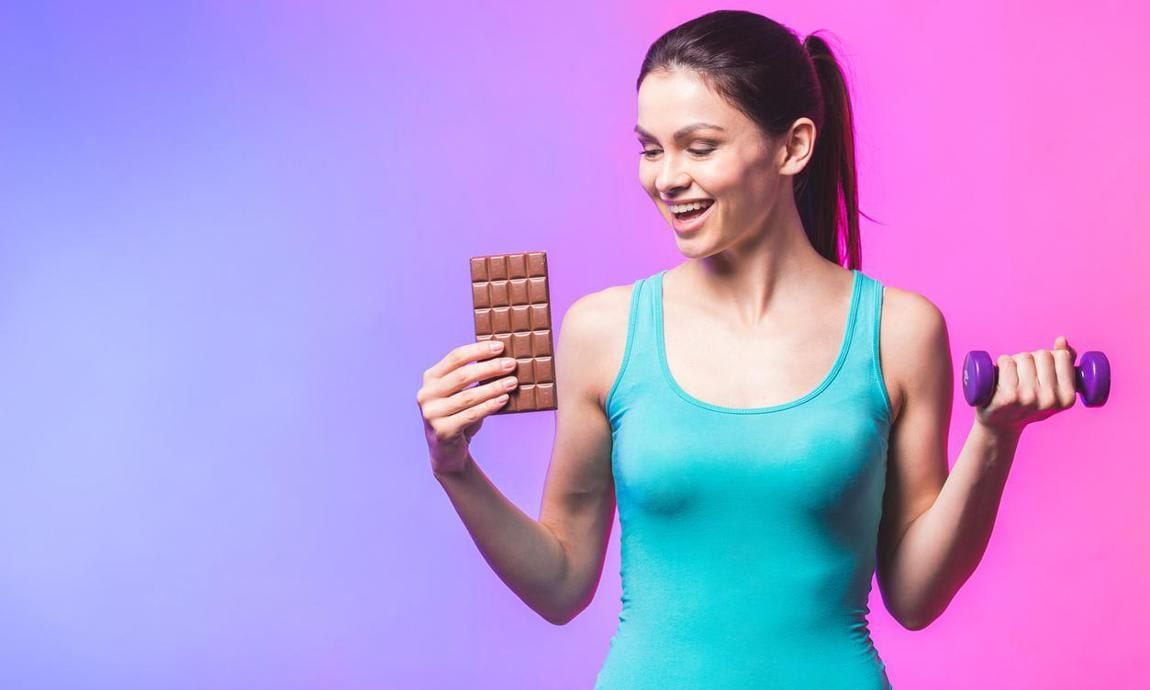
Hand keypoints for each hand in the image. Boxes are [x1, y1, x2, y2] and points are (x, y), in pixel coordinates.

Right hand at [416, 340, 518, 474]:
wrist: (447, 452)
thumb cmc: (459, 416)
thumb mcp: (461, 393)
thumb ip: (473, 377)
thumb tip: (503, 358)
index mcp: (430, 378)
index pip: (456, 357)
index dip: (479, 350)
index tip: (500, 347)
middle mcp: (426, 394)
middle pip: (462, 375)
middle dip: (490, 368)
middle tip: (511, 364)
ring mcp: (431, 413)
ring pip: (468, 396)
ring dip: (493, 387)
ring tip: (513, 382)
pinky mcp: (441, 431)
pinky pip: (471, 415)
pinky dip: (489, 406)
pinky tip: (504, 399)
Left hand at [975, 335, 1078, 435]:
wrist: (1000, 424)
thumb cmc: (1028, 403)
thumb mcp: (1054, 388)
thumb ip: (1065, 363)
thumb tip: (1061, 340)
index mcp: (1068, 397)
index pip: (1061, 356)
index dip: (1048, 359)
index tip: (1041, 373)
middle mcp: (1050, 399)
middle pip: (1042, 354)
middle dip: (1031, 359)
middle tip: (1023, 377)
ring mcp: (1028, 398)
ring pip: (1023, 356)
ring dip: (1015, 361)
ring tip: (1011, 379)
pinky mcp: (1007, 397)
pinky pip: (1006, 362)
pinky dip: (1001, 364)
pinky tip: (999, 378)